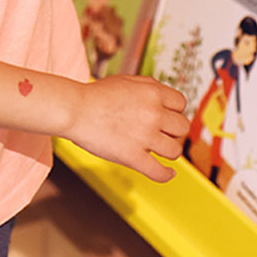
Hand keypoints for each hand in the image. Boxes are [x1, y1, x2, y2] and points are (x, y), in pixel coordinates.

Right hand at [66, 75, 189, 182]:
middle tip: (163, 134)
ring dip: (169, 151)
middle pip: (182, 127)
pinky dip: (166, 175)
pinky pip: (159, 172)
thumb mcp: (127, 80)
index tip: (167, 118)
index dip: (174, 111)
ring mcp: (145, 136)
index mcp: (153, 92)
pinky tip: (168, 173)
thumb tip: (168, 98)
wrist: (74, 110)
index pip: (181, 104)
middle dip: (173, 131)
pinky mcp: (133, 157)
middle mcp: (153, 113)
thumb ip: (150, 86)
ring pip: (174, 150)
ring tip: (160, 151)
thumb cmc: (97, 95)